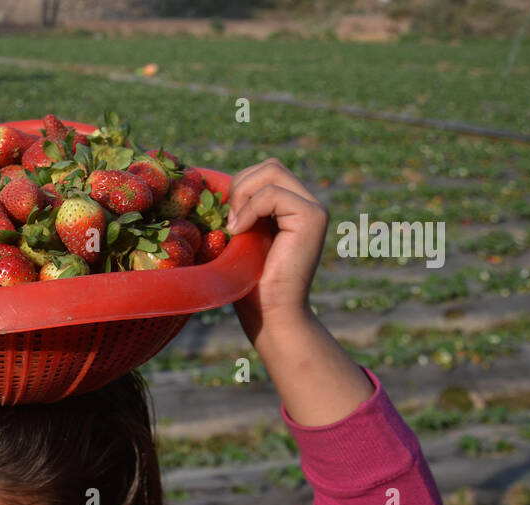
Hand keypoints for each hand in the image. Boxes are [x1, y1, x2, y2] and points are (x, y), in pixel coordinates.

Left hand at [224, 158, 328, 342]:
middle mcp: (308, 203)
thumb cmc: (249, 283)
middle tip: (230, 223)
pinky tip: (241, 233)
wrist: (270, 314)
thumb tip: (216, 183)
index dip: (239, 188)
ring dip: (243, 195)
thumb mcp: (241, 236)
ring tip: (236, 228)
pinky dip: (250, 209)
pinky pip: (273, 193)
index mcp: (292, 206)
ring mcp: (314, 208)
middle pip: (269, 166)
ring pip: (272, 171)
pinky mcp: (312, 217)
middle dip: (240, 186)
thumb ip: (241, 209)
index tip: (227, 222)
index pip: (264, 172)